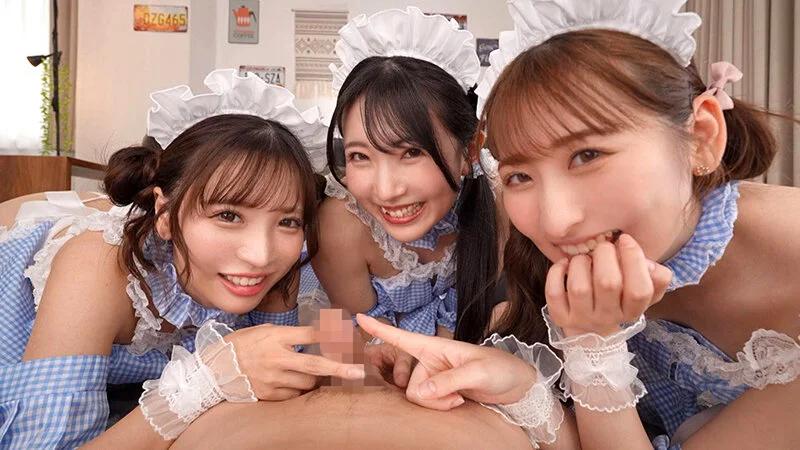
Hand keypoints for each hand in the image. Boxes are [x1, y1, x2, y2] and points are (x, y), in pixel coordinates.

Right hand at [225, 324, 364, 400]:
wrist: (214, 369)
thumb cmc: (242, 345)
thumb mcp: (265, 330)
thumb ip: (292, 334)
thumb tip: (322, 334)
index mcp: (276, 338)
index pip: (311, 335)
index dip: (332, 334)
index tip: (349, 335)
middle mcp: (276, 358)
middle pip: (315, 364)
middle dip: (340, 368)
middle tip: (359, 371)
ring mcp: (272, 379)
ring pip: (308, 382)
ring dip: (316, 378)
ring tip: (310, 371)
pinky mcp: (269, 394)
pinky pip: (295, 394)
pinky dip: (299, 389)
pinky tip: (294, 381)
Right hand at [356, 314, 537, 410]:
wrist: (516, 385)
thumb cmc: (500, 369)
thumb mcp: (478, 371)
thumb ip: (448, 380)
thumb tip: (419, 392)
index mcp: (436, 346)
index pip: (403, 337)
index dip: (380, 329)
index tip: (358, 317)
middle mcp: (430, 361)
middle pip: (411, 385)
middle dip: (431, 396)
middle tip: (457, 395)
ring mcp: (434, 378)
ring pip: (418, 398)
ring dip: (438, 404)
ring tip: (460, 398)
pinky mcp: (439, 392)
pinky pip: (427, 404)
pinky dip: (441, 407)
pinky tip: (458, 402)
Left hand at [545, 233, 671, 336]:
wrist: (591, 333)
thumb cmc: (619, 301)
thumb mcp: (643, 292)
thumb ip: (656, 278)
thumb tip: (649, 265)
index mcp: (632, 311)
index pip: (640, 290)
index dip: (634, 260)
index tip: (625, 239)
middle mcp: (608, 317)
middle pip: (608, 283)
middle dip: (605, 255)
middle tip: (603, 247)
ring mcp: (582, 319)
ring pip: (579, 287)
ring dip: (581, 263)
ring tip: (585, 258)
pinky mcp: (560, 317)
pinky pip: (554, 293)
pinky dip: (556, 273)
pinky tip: (564, 265)